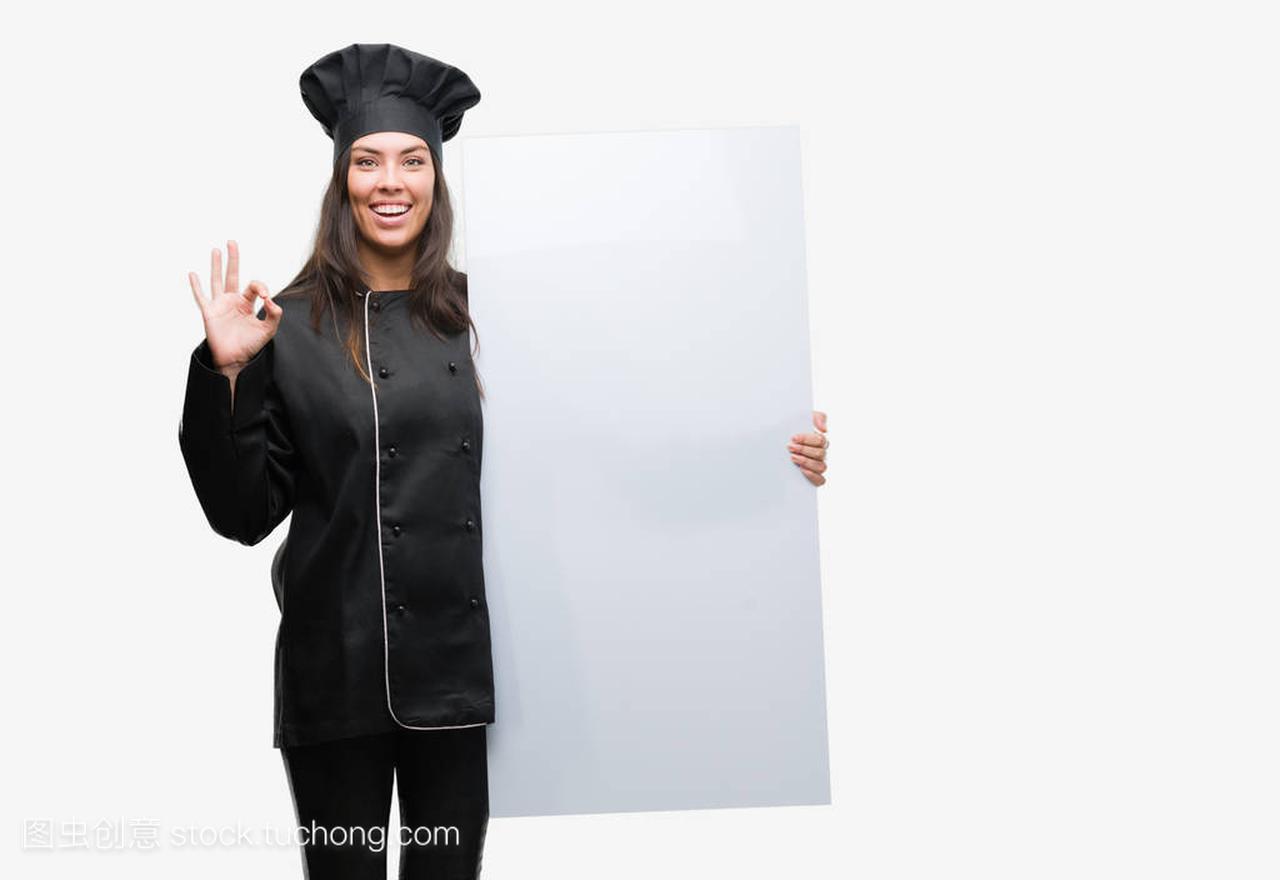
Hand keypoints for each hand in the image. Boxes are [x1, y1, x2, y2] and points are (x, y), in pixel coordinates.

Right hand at [188, 240, 281, 371]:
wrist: (235, 360)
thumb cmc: (251, 346)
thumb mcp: (268, 331)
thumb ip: (274, 315)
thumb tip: (272, 301)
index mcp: (248, 304)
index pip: (254, 287)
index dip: (261, 287)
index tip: (266, 297)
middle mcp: (233, 301)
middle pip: (233, 275)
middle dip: (233, 259)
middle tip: (232, 242)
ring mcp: (220, 305)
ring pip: (217, 281)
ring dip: (216, 266)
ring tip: (216, 250)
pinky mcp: (209, 313)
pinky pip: (201, 297)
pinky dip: (196, 286)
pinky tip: (193, 274)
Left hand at [788, 410, 828, 486]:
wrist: (777, 443)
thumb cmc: (791, 431)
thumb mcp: (801, 419)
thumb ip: (817, 417)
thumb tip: (824, 429)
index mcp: (819, 441)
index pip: (820, 440)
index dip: (807, 439)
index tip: (793, 438)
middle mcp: (820, 454)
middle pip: (820, 453)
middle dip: (804, 450)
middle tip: (790, 447)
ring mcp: (818, 466)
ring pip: (821, 466)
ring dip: (807, 462)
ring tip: (793, 458)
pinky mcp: (814, 477)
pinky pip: (821, 480)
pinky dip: (813, 476)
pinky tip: (802, 470)